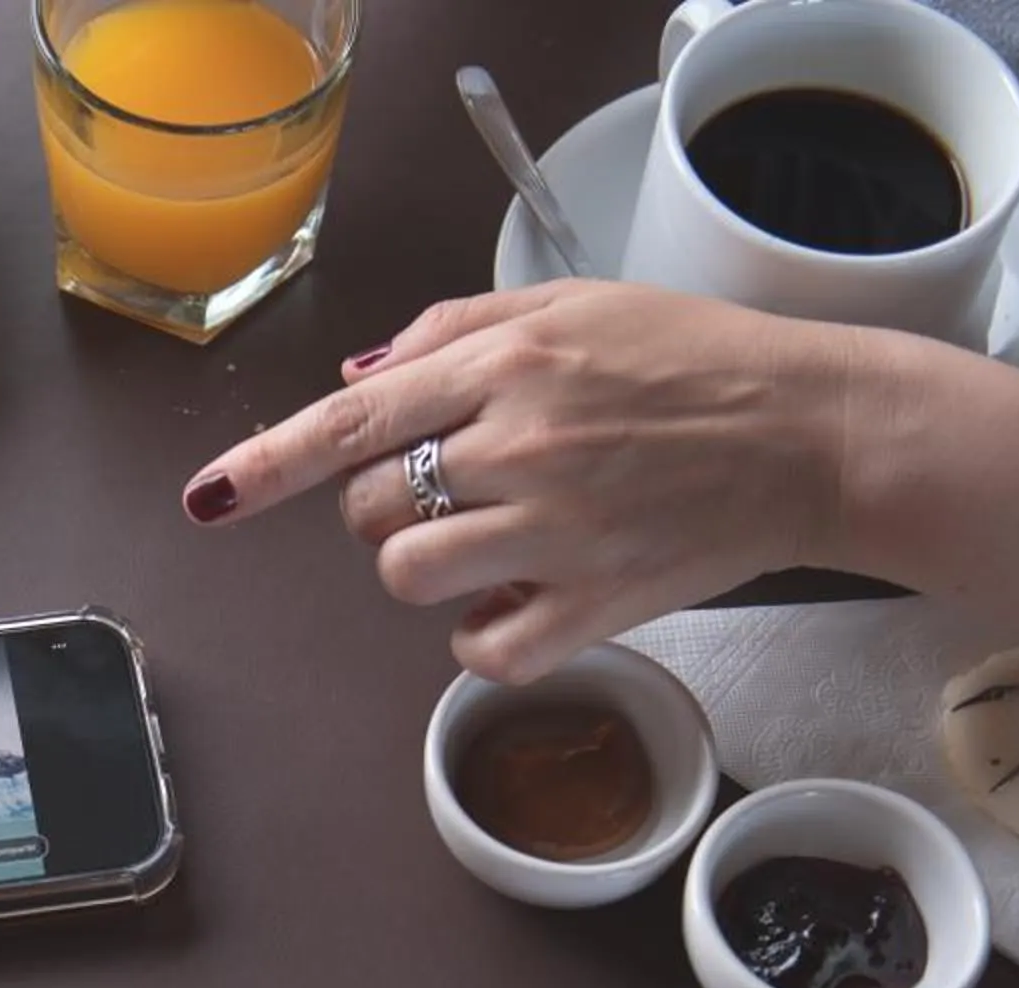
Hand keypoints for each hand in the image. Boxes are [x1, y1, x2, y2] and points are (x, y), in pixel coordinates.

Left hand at [182, 281, 864, 681]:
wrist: (811, 433)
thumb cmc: (694, 362)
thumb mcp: (572, 304)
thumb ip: (452, 331)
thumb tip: (355, 381)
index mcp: (507, 362)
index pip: (351, 422)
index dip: (265, 467)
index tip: (207, 501)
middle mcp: (520, 446)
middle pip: (369, 507)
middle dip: (388, 504)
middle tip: (465, 486)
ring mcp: (555, 532)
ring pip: (408, 577)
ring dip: (426, 568)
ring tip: (492, 542)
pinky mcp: (594, 604)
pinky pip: (483, 651)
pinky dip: (485, 636)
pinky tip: (524, 600)